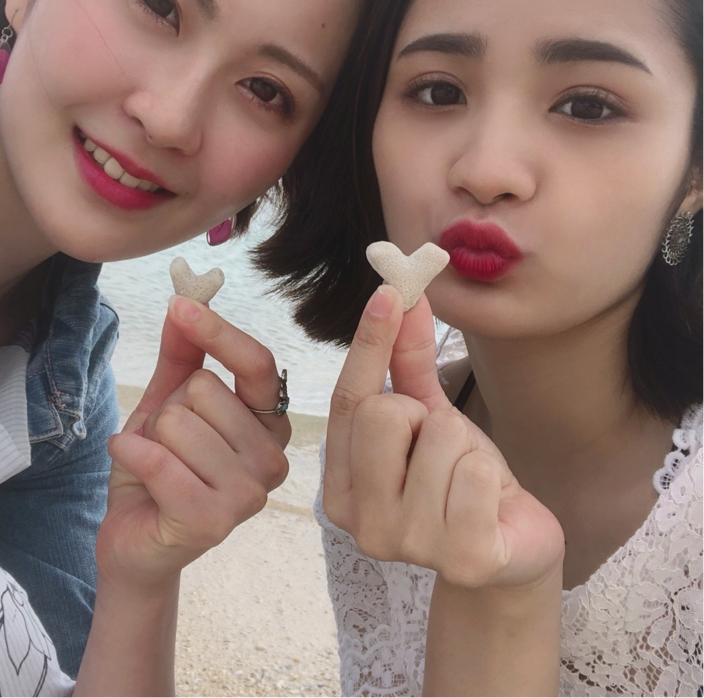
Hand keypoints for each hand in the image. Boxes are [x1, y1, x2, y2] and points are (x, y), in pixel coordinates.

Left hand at [98, 295, 289, 586]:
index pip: (258, 364)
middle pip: (207, 390)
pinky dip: (129, 453)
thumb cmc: (159, 467)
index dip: (219, 332)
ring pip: (180, 423)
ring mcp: (248, 495)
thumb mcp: (168, 401)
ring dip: (150, 437)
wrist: (133, 537)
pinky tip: (130, 463)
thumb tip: (186, 301)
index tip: (180, 306)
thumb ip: (182, 354)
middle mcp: (272, 459)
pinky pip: (159, 462)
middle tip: (166, 442)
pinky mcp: (212, 522)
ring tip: (155, 463)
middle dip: (168, 408)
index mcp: (269, 424)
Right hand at [324, 285, 563, 589]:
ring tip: (465, 481)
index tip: (390, 292)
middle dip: (425, 415)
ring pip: (438, 437)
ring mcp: (407, 545)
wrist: (511, 547)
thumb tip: (400, 296)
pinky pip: (475, 473)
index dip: (369, 342)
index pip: (348, 400)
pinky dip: (488, 475)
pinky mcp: (460, 559)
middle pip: (384, 413)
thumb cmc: (459, 480)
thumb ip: (405, 362)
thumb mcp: (429, 416)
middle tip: (439, 448)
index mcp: (342, 486)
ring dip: (463, 447)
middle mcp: (360, 521)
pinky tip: (487, 503)